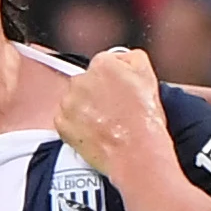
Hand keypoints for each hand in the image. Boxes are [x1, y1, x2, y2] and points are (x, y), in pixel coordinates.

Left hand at [52, 47, 165, 177]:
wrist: (135, 152)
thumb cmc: (144, 119)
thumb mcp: (148, 76)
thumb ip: (132, 58)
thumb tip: (121, 58)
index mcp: (103, 65)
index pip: (102, 66)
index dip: (112, 81)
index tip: (118, 93)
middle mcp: (81, 80)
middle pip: (85, 82)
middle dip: (95, 94)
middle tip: (112, 111)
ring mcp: (69, 102)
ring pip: (73, 101)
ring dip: (84, 110)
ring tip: (105, 124)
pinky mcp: (61, 123)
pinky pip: (65, 120)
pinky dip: (76, 126)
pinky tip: (94, 132)